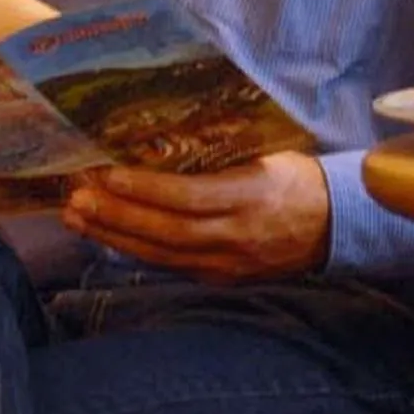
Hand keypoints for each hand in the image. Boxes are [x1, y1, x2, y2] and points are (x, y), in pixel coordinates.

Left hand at [61, 151, 331, 281]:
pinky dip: (136, 252)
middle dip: (117, 217)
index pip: (190, 197)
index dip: (146, 189)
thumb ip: (220, 153)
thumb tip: (162, 135)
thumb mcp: (266, 154)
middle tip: (76, 200)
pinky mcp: (223, 278)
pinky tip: (107, 238)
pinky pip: (173, 267)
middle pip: (167, 232)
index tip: (108, 175)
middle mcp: (238, 235)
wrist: (337, 224)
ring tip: (77, 219)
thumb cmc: (296, 177)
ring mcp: (229, 263)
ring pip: (163, 255)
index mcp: (252, 195)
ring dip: (115, 237)